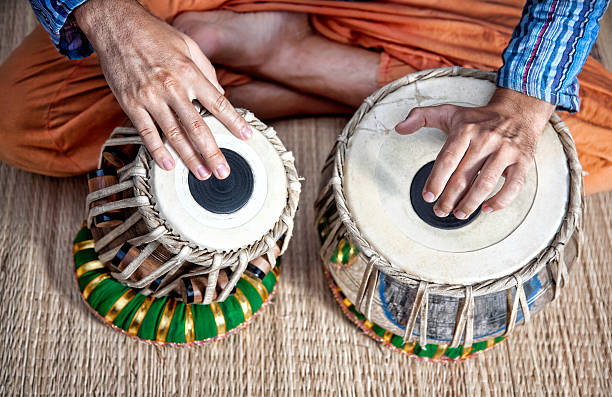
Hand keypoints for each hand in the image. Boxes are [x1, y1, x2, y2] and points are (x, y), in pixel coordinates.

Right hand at [74, 0, 252, 179]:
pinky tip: (168, 165)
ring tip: (202, 174)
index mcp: (189, 73)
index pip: (218, 103)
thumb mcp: (188, 45)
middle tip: (223, 171)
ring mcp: (150, 98)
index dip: (234, 122)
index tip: (246, 137)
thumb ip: (206, 70)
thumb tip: (219, 92)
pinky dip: (158, 151)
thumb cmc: (155, 34)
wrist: (116, 25)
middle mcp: (172, 87)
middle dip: (213, 152)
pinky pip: (147, 133)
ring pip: (174, 135)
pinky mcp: (130, 104)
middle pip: (198, 127)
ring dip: (190, 158)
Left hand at [395, 87, 554, 218]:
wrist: (519, 110)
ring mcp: (505, 151)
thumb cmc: (479, 118)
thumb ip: (421, 117)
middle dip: (449, 198)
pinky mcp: (522, 161)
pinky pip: (513, 186)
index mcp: (465, 130)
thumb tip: (400, 127)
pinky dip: (500, 201)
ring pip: (485, 184)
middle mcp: (486, 140)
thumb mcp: (449, 112)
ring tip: (459, 213)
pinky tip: (486, 209)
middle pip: (463, 176)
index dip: (436, 181)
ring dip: (470, 203)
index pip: (447, 160)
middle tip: (440, 210)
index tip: (428, 196)